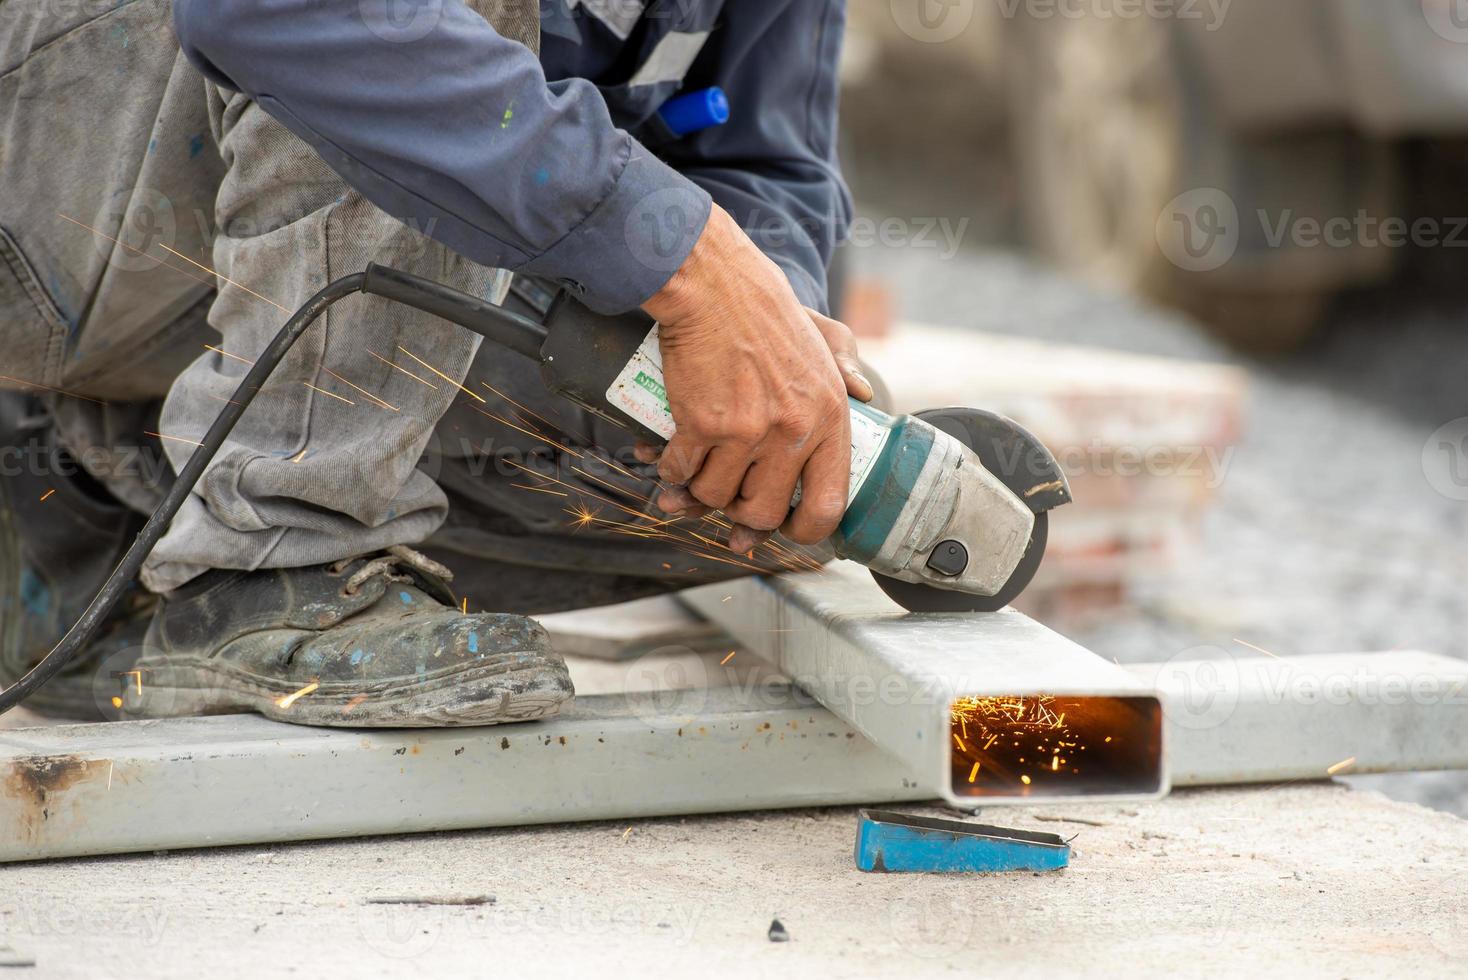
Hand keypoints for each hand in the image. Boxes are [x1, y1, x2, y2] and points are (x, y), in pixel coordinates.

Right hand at [638, 206, 872, 553]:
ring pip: (715, 496)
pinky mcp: (702, 425)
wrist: (716, 286)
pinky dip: (671, 472)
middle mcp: (793, 432)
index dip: (803, 532)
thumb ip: (847, 365)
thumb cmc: (765, 310)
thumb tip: (864, 393)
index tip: (783, 531)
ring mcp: (747, 433)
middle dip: (739, 515)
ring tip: (698, 472)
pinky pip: (681, 473)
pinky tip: (671, 460)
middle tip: (728, 498)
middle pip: (762, 512)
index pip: (827, 505)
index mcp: (830, 418)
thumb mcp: (822, 337)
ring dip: (699, 492)